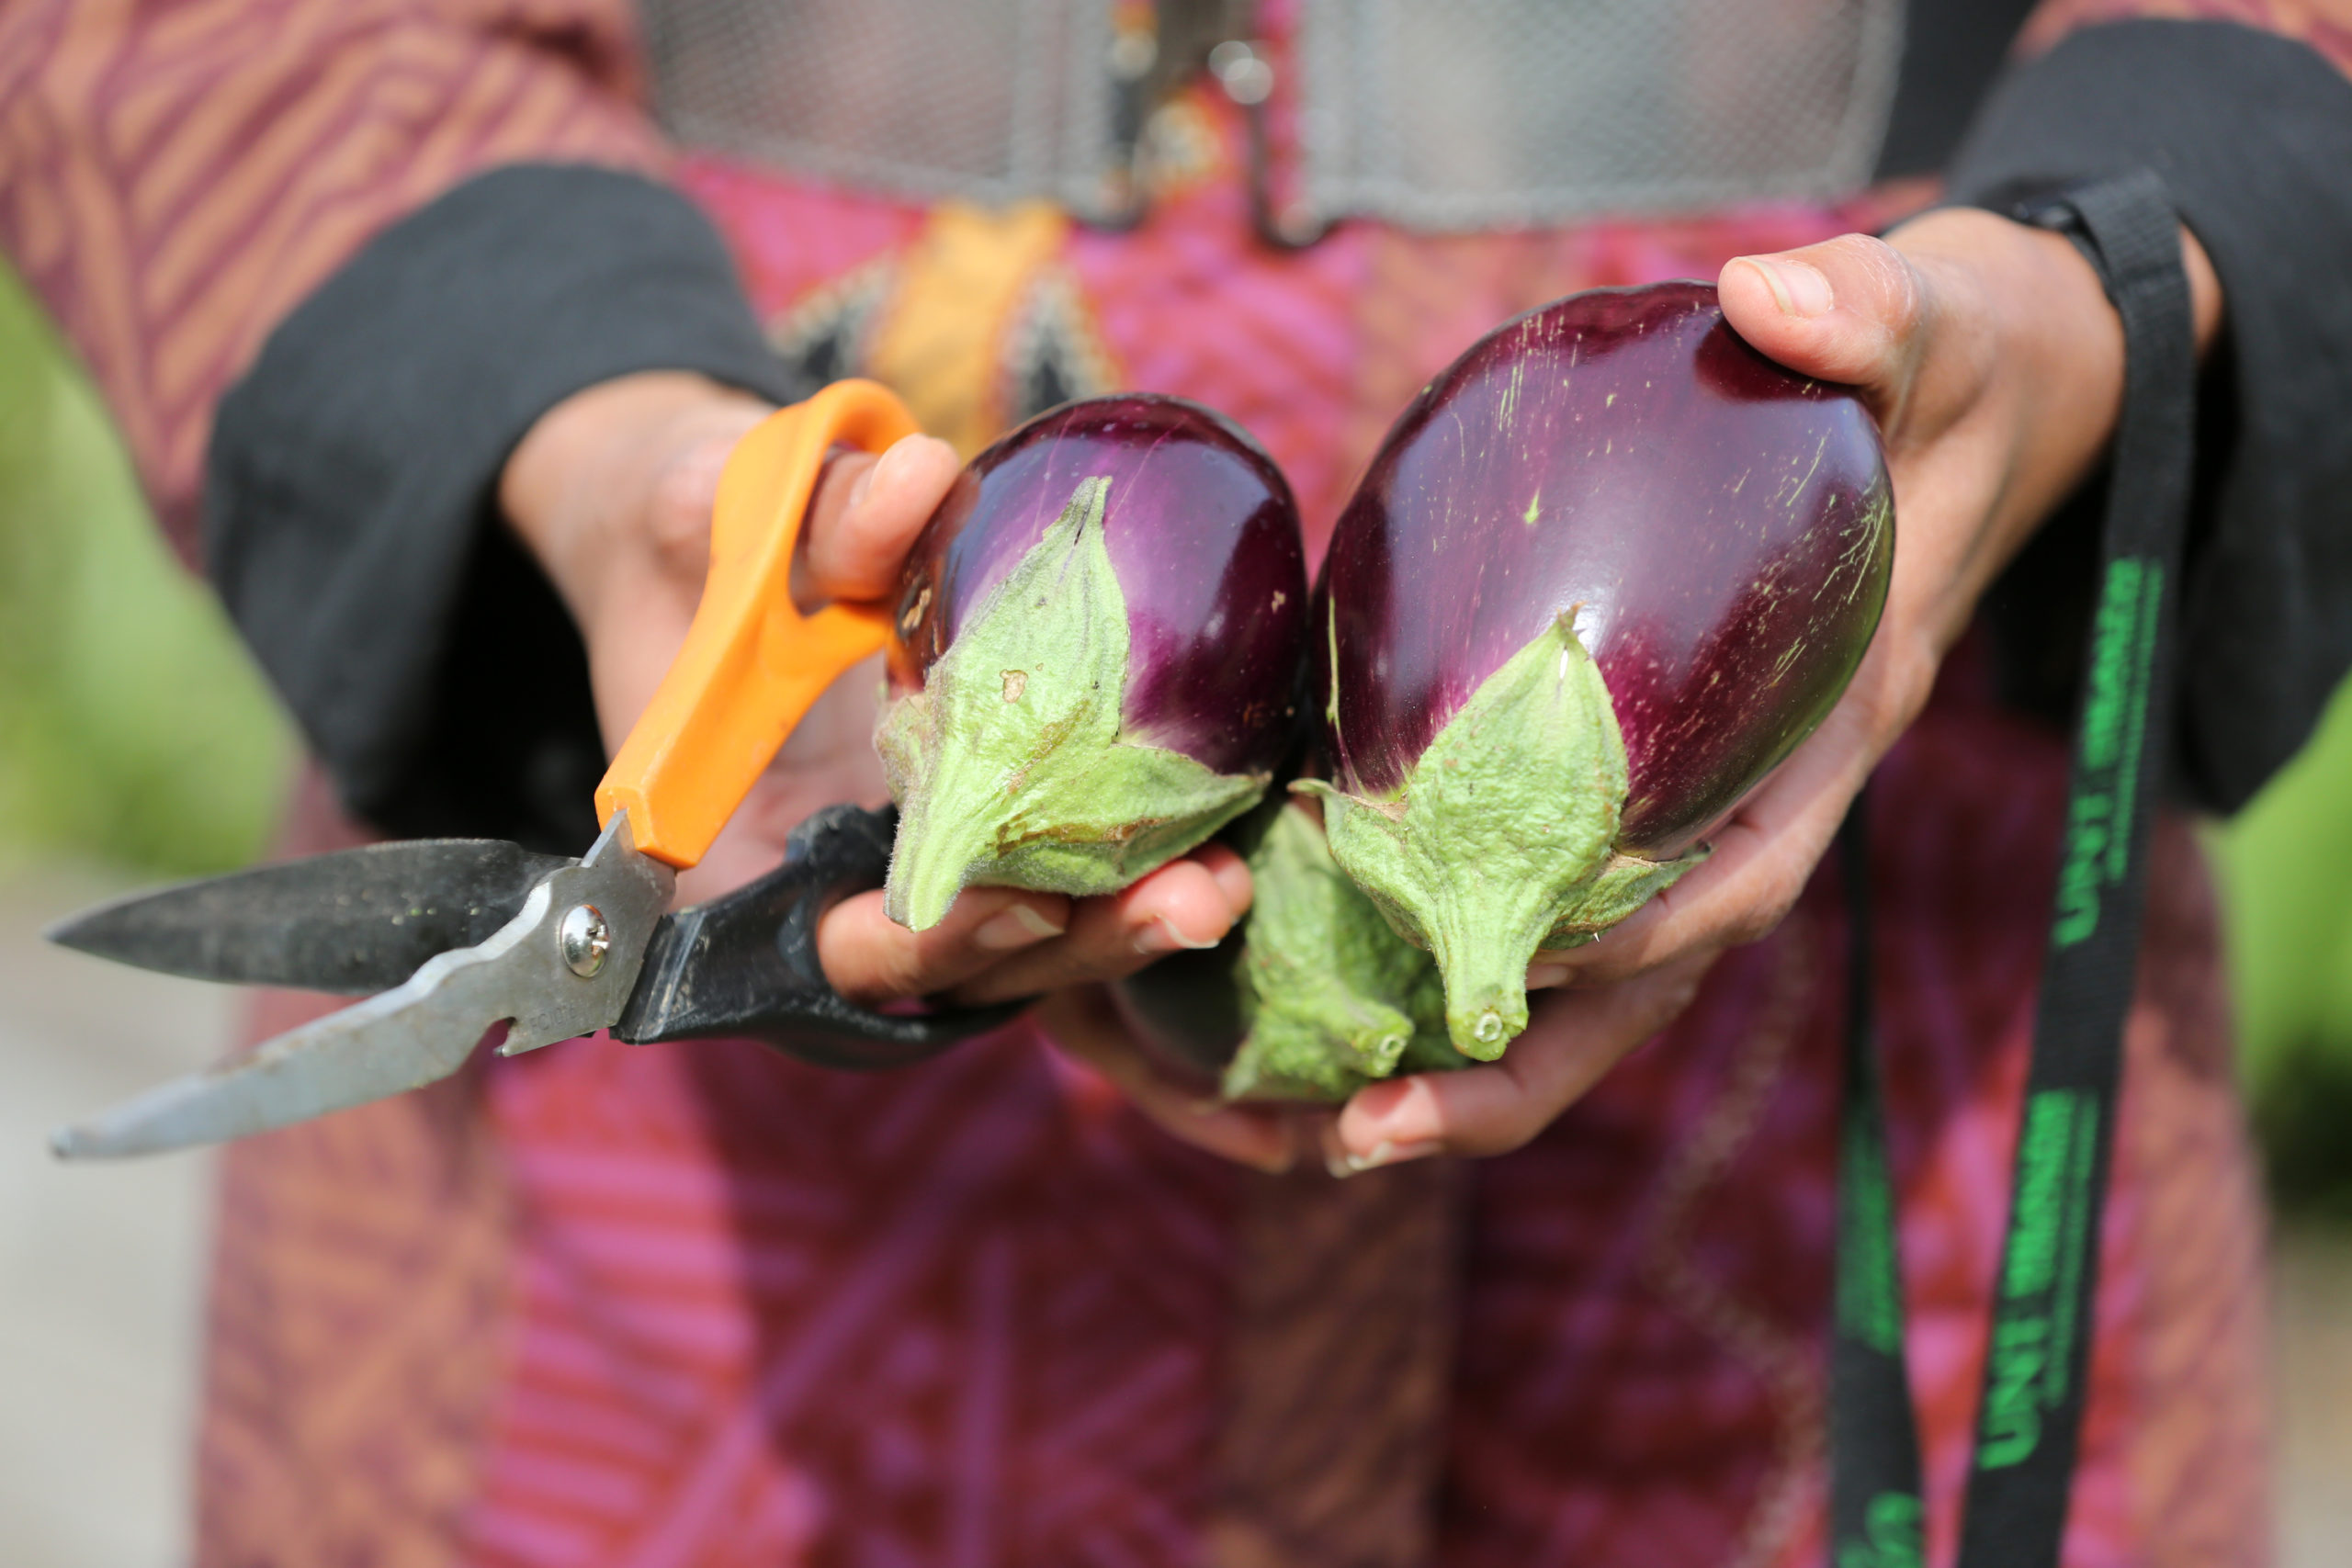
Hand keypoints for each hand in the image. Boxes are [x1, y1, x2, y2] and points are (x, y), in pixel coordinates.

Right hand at [499, 372, 1251, 1010]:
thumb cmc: (682, 536)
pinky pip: (1063, 871)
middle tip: (1194, 902)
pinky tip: (1229, 836)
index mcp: (741, 863)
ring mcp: (918, 875)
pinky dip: (1135, 865)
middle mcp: (837, 894)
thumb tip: (916, 480)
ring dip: (1129, 922)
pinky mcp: (984, 834)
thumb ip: (802, 513)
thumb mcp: (709, 506)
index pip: (843, 951)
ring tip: (1227, 882)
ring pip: (1032, 939)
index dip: (937, 942)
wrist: (702, 544)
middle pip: (971, 969)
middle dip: (1082, 943)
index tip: (1028, 898)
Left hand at [1321, 208, 2225, 1167]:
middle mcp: (1764, 800)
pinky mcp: (1640, 787)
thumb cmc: (1940, 374)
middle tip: (1375, 1128)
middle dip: (1523, 1068)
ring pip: (1591, 977)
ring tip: (1330, 1121)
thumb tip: (1772, 293)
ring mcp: (1703, 809)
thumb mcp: (1938, 323)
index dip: (1643, 935)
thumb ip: (1874, 312)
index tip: (1523, 977)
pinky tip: (1332, 970)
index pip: (1744, 865)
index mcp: (1836, 730)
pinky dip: (1455, 950)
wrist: (1958, 406)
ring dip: (1472, 1058)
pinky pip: (1547, 896)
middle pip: (1645, 980)